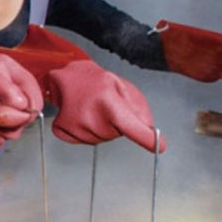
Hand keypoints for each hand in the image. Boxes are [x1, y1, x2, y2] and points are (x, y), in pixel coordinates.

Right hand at [45, 59, 163, 151]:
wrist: (65, 75)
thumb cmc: (95, 80)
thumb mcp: (122, 86)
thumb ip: (138, 107)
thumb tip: (148, 129)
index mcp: (106, 99)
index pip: (130, 125)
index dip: (145, 138)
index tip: (159, 146)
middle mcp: (89, 114)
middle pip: (115, 135)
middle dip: (115, 124)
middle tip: (105, 105)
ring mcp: (74, 125)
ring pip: (100, 139)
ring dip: (100, 127)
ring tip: (91, 107)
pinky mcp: (61, 130)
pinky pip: (83, 141)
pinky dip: (85, 131)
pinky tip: (81, 115)